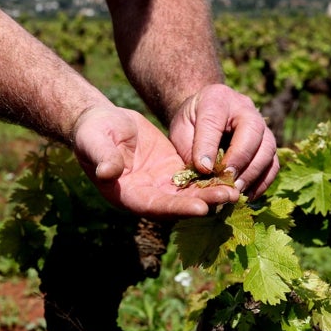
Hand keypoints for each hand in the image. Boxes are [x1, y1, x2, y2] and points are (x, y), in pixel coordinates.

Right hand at [72, 105, 240, 218]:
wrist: (102, 122)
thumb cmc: (93, 131)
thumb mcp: (94, 141)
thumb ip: (102, 157)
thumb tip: (107, 172)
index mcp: (127, 195)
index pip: (155, 206)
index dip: (178, 207)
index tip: (201, 208)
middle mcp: (147, 196)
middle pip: (178, 204)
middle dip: (205, 202)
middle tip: (230, 198)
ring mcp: (161, 185)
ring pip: (190, 193)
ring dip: (212, 193)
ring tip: (237, 189)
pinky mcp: (172, 171)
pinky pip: (194, 178)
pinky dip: (211, 178)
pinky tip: (231, 174)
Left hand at [168, 84, 279, 199]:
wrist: (207, 113)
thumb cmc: (192, 122)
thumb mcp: (181, 129)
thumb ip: (189, 148)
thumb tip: (204, 173)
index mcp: (217, 99)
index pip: (214, 121)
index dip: (208, 146)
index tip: (202, 169)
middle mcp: (245, 108)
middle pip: (253, 131)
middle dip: (240, 159)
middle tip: (226, 181)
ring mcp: (262, 126)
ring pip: (268, 148)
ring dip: (253, 173)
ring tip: (236, 191)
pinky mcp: (268, 144)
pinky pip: (273, 164)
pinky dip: (262, 182)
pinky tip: (246, 195)